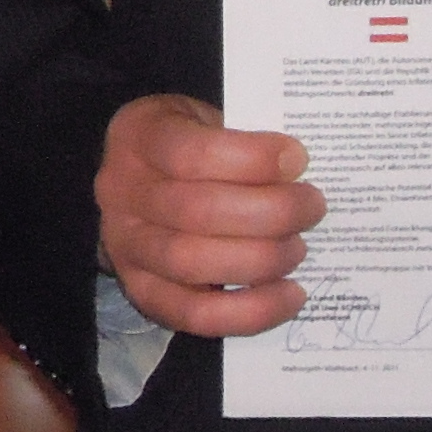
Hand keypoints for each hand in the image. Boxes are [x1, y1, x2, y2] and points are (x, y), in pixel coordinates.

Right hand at [96, 91, 319, 335]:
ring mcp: (125, 246)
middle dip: (269, 212)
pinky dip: (249, 311)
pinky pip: (193, 313)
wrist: (146, 181)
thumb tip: (299, 169)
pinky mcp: (141, 290)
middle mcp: (120, 192)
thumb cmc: (192, 146)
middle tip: (312, 207)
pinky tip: (290, 295)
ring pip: (191, 263)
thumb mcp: (206, 119)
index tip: (297, 159)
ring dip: (261, 260)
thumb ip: (244, 135)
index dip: (250, 159)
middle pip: (195, 211)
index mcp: (136, 135)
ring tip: (298, 248)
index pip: (189, 152)